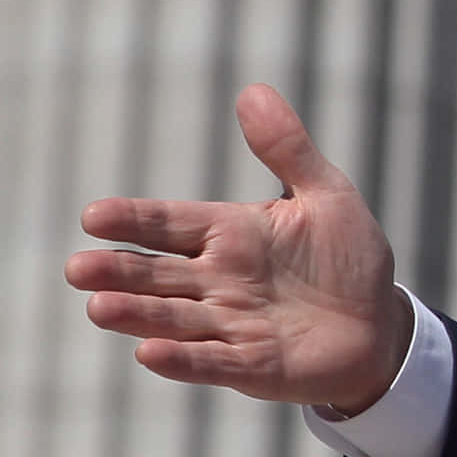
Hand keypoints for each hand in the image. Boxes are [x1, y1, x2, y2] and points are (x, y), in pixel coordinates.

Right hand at [65, 83, 411, 413]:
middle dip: (118, 272)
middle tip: (78, 268)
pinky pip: (211, 362)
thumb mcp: (326, 195)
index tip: (93, 216)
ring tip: (98, 307)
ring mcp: (230, 325)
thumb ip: (287, 150)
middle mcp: (218, 280)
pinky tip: (148, 353)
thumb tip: (253, 90)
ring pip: (173, 319)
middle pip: (157, 275)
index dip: (134, 220)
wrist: (379, 324)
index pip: (170, 224)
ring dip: (137, 314)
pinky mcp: (251, 365)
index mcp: (230, 234)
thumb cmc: (346, 257)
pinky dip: (182, 359)